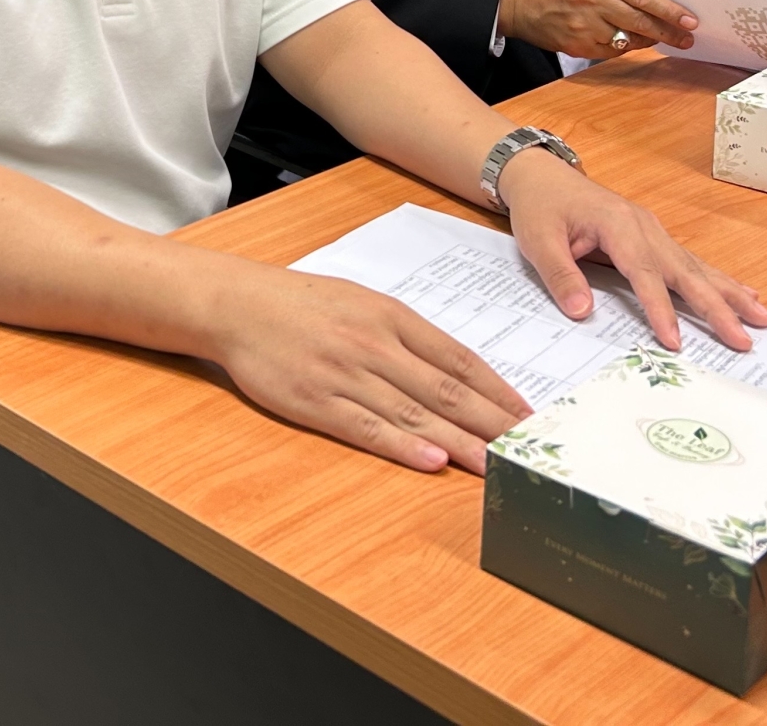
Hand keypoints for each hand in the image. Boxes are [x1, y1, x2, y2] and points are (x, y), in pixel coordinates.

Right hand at [206, 264, 530, 473]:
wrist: (238, 306)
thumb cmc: (302, 303)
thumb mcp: (362, 302)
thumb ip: (406, 334)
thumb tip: (454, 368)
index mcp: (391, 317)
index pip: (458, 359)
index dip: (497, 390)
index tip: (527, 414)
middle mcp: (375, 346)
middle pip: (445, 391)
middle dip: (492, 422)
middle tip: (528, 447)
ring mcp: (346, 376)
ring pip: (415, 415)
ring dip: (460, 443)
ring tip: (496, 464)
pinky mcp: (317, 404)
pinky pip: (367, 428)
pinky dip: (403, 447)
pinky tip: (433, 462)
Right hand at [495, 0, 696, 59]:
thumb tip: (648, 0)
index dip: (669, 11)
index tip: (688, 20)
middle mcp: (591, 1)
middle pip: (640, 22)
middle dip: (668, 32)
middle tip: (686, 37)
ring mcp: (583, 26)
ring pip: (627, 40)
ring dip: (645, 40)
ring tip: (656, 37)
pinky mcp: (576, 46)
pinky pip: (610, 51)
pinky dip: (622, 46)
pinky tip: (625, 40)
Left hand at [496, 149, 766, 351]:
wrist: (542, 175)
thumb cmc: (541, 207)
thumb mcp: (538, 241)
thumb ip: (561, 275)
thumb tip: (582, 311)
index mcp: (618, 224)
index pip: (644, 273)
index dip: (660, 309)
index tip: (674, 341)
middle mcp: (644, 226)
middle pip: (685, 271)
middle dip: (716, 307)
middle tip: (743, 338)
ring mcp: (653, 230)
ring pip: (697, 266)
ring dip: (730, 294)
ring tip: (763, 318)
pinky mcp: (654, 237)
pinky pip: (691, 261)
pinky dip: (718, 280)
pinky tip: (745, 293)